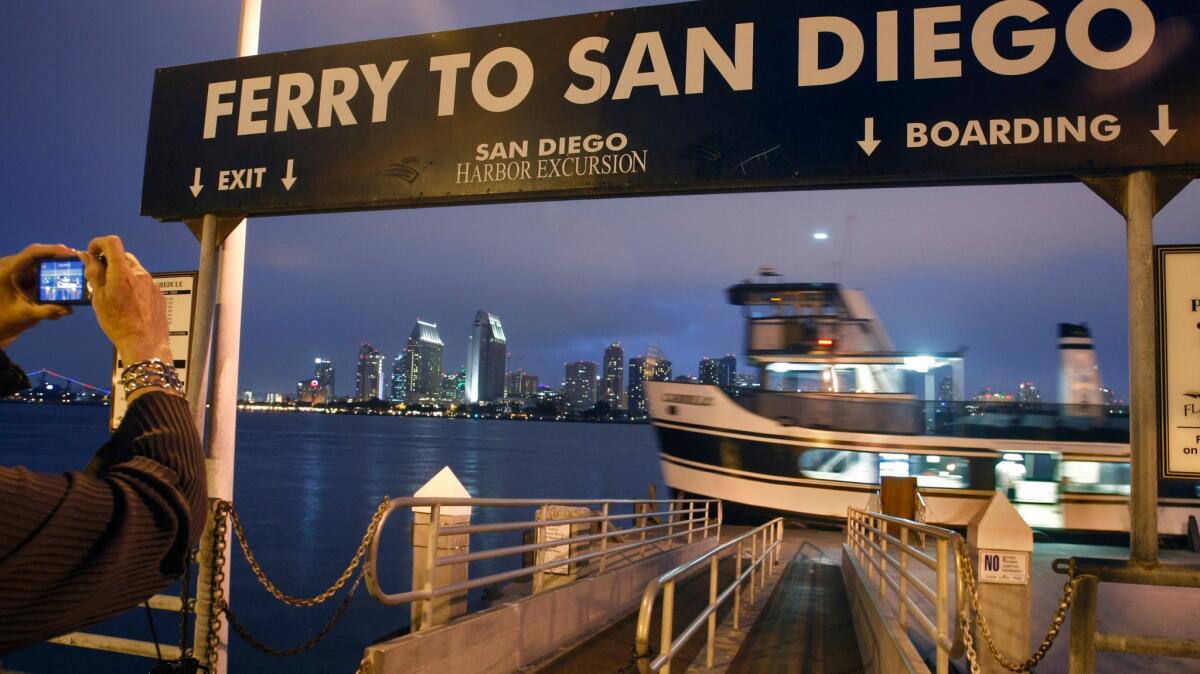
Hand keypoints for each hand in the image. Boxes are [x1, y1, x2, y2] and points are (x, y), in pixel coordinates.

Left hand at [0, 243, 74, 348]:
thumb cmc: (6, 319)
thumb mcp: (26, 315)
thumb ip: (46, 312)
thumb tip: (68, 310)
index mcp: (8, 270)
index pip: (33, 253)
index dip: (54, 250)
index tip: (73, 254)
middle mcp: (12, 266)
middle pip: (40, 254)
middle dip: (60, 257)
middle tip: (80, 261)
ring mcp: (18, 270)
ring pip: (42, 262)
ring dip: (58, 267)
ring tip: (76, 271)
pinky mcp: (23, 276)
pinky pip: (41, 271)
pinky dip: (54, 275)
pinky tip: (65, 280)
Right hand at [80, 236, 172, 364]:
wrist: (145, 343)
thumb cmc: (120, 324)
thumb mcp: (98, 298)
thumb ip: (94, 274)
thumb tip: (88, 257)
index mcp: (123, 273)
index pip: (112, 242)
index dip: (99, 243)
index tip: (93, 253)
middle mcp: (140, 274)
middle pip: (123, 256)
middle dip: (109, 261)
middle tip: (99, 277)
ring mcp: (151, 283)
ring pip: (133, 269)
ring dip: (121, 274)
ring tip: (113, 293)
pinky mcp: (158, 292)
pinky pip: (143, 281)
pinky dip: (133, 284)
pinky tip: (127, 302)